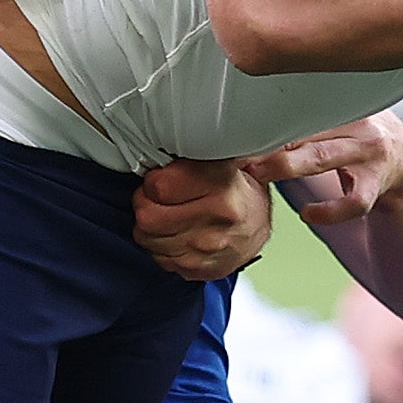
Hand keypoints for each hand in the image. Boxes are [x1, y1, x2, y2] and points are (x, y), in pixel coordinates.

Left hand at [131, 159, 270, 279]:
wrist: (256, 227)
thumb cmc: (233, 188)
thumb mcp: (222, 157)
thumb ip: (197, 147)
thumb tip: (166, 133)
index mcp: (223, 186)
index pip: (158, 186)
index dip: (153, 180)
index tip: (162, 177)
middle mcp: (217, 220)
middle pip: (147, 216)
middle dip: (146, 203)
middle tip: (158, 197)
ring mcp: (207, 249)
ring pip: (146, 238)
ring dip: (150, 226)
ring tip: (168, 213)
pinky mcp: (197, 269)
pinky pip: (156, 257)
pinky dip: (160, 245)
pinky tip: (176, 232)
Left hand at [246, 112, 402, 226]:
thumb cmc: (361, 140)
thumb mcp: (342, 118)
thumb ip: (310, 114)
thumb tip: (252, 109)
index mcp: (347, 104)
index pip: (302, 106)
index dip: (269, 117)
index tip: (238, 125)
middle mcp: (359, 124)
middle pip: (307, 127)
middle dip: (268, 140)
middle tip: (238, 150)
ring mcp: (370, 154)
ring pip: (323, 158)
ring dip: (285, 168)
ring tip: (259, 174)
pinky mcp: (376, 185)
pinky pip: (352, 202)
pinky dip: (329, 211)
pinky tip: (308, 214)